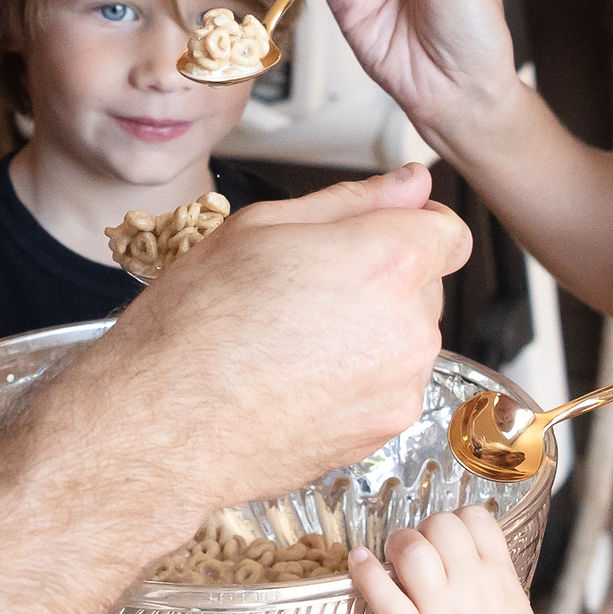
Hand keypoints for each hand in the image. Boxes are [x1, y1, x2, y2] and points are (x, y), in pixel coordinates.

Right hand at [91, 166, 470, 510]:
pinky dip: (356, 380)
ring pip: (405, 339)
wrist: (163, 425)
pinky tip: (296, 379)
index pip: (449, 232)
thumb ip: (352, 201)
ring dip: (369, 332)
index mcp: (386, 261)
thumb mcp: (259, 229)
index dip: (412, 226)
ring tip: (292, 341)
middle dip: (381, 281)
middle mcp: (408, 327)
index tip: (375, 235)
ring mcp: (399, 386)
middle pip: (425, 286)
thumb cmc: (194, 324)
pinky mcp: (382, 430)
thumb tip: (411, 182)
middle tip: (302, 290)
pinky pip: (387, 387)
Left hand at [353, 506, 561, 613]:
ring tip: (391, 561)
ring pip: (411, 550)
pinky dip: (365, 571)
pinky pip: (382, 593)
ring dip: (395, 546)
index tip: (448, 538)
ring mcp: (440, 613)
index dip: (457, 520)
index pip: (476, 518)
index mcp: (501, 579)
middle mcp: (471, 588)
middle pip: (440, 525)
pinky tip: (359, 561)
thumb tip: (483, 569)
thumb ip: (500, 587)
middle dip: (423, 530)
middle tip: (416, 552)